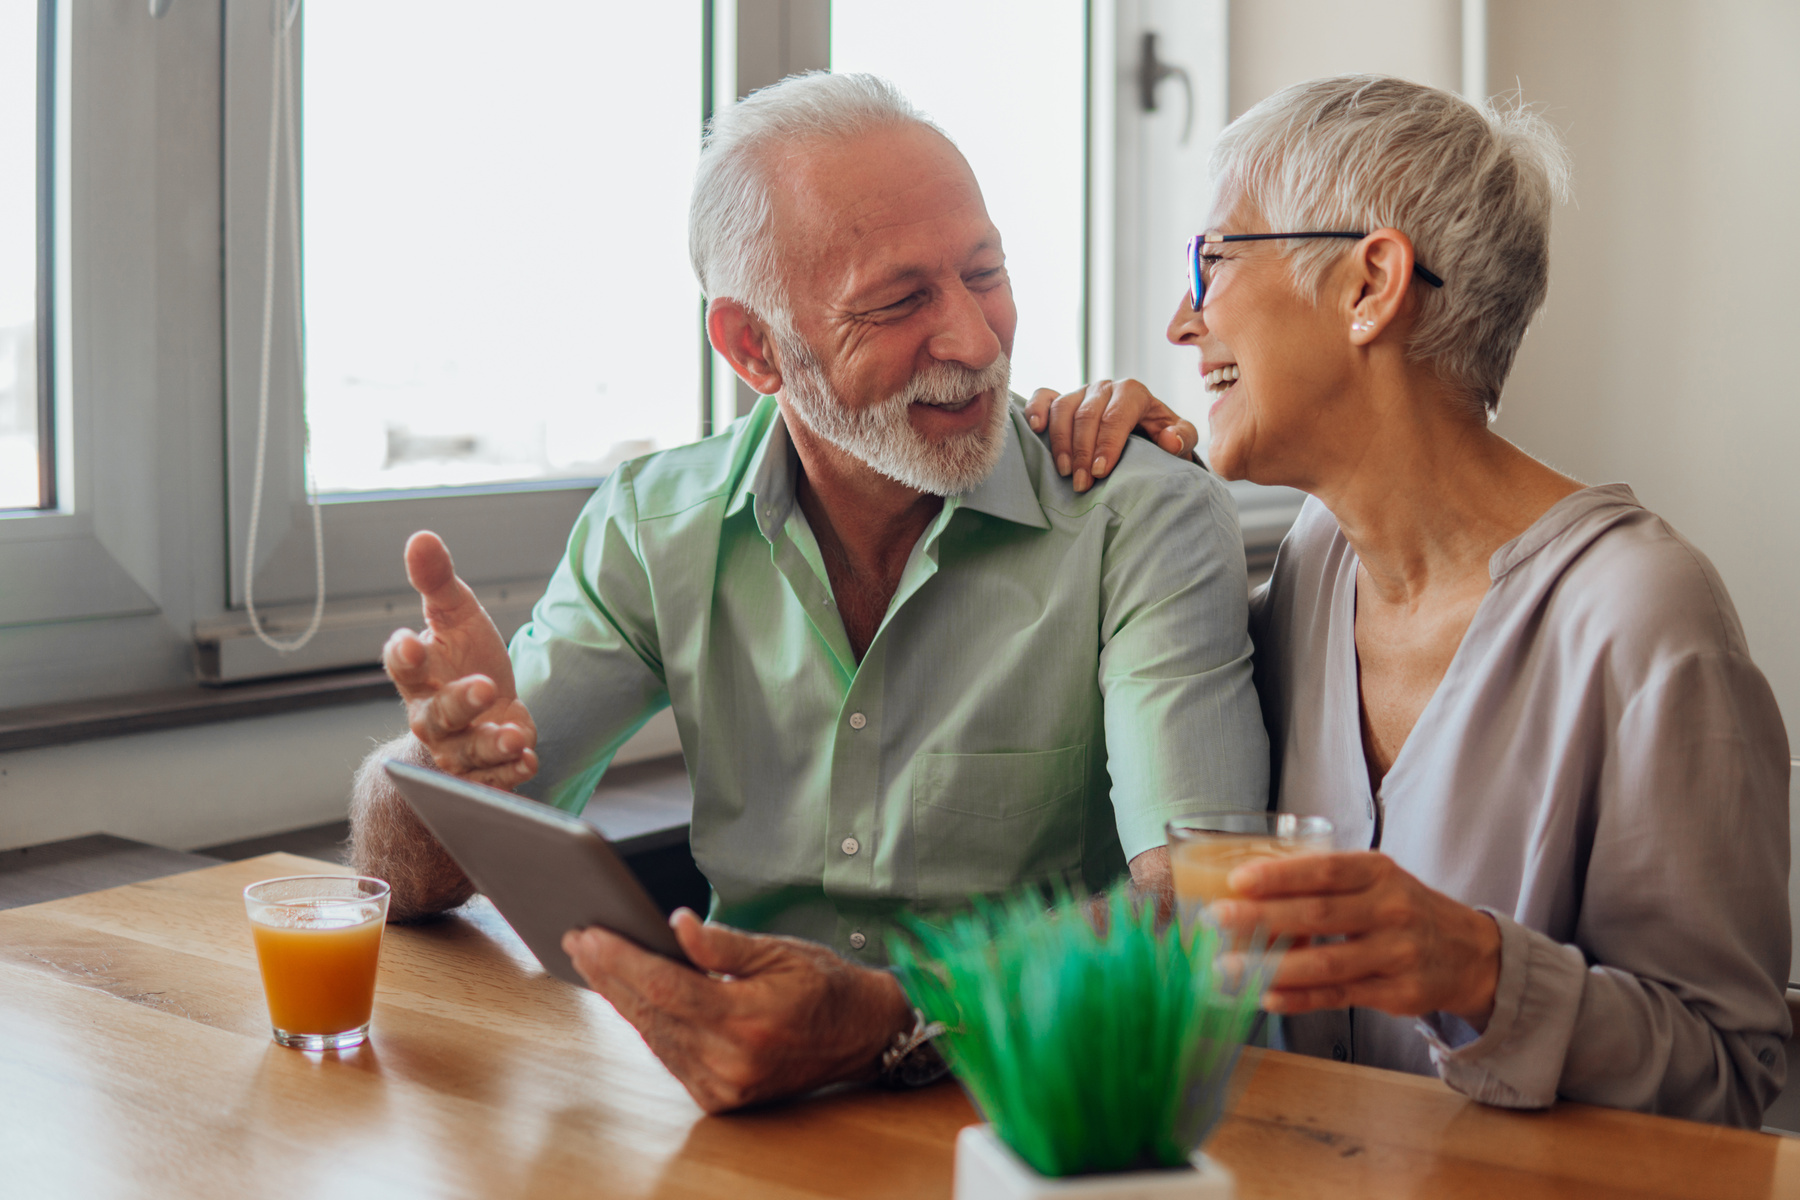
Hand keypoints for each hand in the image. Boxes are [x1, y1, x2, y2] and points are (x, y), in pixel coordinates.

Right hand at [383, 530, 537, 788]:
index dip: (404, 654)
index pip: (402, 665)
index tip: (410, 641)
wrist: (485, 709)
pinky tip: (528, 759)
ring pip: (467, 752)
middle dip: (459, 703)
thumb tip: (421, 537)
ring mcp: (457, 748)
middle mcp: (432, 716)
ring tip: (515, 735)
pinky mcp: (483, 772)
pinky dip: (510, 774)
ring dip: (491, 745)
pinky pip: (492, 780)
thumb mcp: (457, 615)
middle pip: (436, 716)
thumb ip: (438, 581)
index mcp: (419, 675)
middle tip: (485, 687)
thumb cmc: (464, 657)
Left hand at [562, 911, 914, 1112]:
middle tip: (579, 940)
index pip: (665, 987)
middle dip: (609, 974)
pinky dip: (648, 1024)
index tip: (591, 934)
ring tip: (595, 961)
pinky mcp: (721, 1098)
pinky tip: (628, 995)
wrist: (862, 1035)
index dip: (622, 960)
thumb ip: (723, 942)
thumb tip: (676, 924)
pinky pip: (671, 1056)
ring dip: (621, 998)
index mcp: (747, 1019)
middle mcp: (731, 1060)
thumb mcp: (780, 950)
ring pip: (655, 1036)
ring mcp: (724, 1085)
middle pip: (650, 1013)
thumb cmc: (825, 986)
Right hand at [1022, 380, 1197, 492]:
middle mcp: (1105, 388)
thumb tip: (1169, 440)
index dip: (1107, 444)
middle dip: (1083, 452)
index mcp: (1133, 392)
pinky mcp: (1063, 399)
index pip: (1116, 416)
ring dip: (1060, 442)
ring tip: (1064, 472)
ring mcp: (1081, 392)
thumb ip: (1182, 437)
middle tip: (1082, 483)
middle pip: (1087, 415)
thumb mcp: (1181, 437)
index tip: (1101, 472)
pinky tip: (1035, 429)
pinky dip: (1036, 410)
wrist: (1144, 429)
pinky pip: (1045, 397)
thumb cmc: (1161, 435)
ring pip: (1063, 408)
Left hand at [1210, 851, 1500, 1026]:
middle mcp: (1391, 910)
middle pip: (1319, 915)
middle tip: (1217, 919)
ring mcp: (1397, 955)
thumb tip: (1248, 888)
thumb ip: (1325, 882)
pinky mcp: (1398, 994)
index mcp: (1379, 872)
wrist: (1469, 953)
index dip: (1280, 876)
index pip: (1325, 871)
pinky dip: (1299, 998)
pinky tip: (1265, 996)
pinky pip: (1338, 996)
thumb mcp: (1376, 880)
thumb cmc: (1402, 908)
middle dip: (1263, 918)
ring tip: (1228, 967)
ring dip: (1271, 966)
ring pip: (1326, 964)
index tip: (1237, 881)